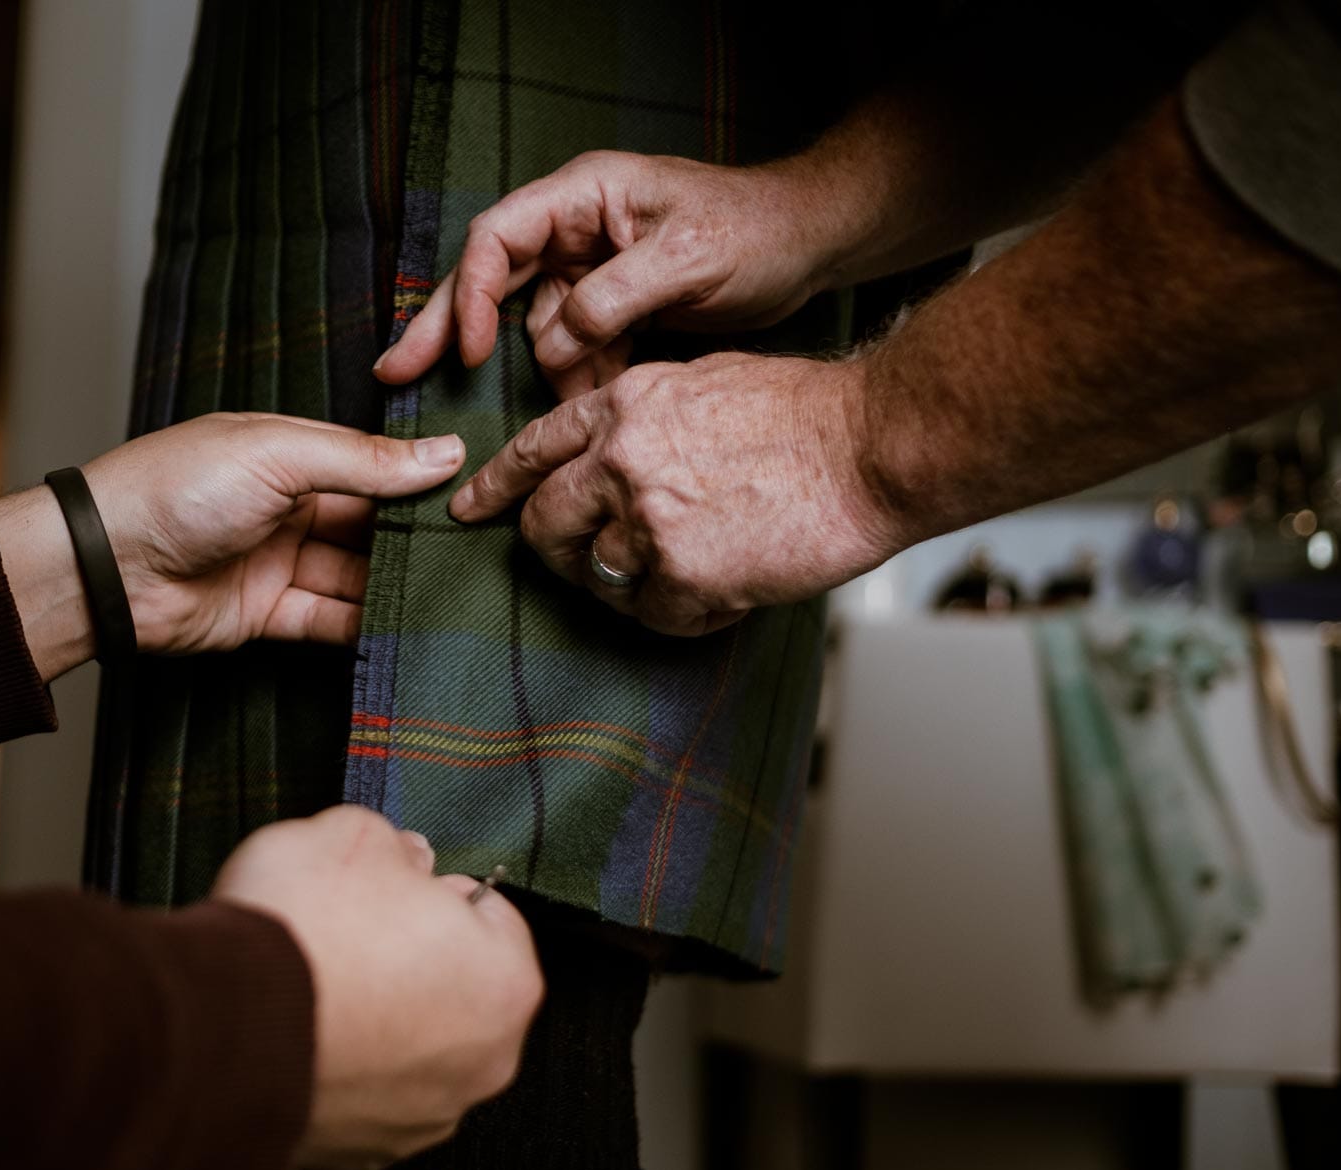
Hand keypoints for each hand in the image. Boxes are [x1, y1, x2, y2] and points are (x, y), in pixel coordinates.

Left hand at [0, 414, 464, 676]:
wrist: (105, 566)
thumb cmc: (175, 488)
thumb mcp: (279, 455)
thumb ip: (365, 461)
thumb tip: (443, 453)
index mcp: (286, 450)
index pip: (369, 461)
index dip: (417, 474)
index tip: (475, 485)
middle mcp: (284, 503)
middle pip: (368, 522)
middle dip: (415, 535)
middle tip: (477, 546)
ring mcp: (276, 559)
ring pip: (355, 574)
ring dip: (397, 584)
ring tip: (454, 591)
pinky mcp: (266, 613)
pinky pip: (328, 619)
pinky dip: (365, 625)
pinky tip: (408, 625)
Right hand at [210, 805, 543, 1169]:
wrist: (216, 1031)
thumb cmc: (298, 937)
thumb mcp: (350, 836)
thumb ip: (395, 843)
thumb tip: (402, 856)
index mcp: (503, 981)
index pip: (490, 916)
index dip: (435, 891)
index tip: (395, 888)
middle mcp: (482, 1063)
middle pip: (455, 988)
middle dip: (410, 959)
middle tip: (350, 931)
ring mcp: (424, 1115)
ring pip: (411, 1047)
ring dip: (376, 1018)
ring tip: (315, 984)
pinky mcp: (366, 1150)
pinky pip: (366, 1093)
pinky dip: (342, 1067)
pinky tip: (301, 1033)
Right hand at [373, 151, 828, 393]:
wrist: (807, 246)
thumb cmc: (755, 230)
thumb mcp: (690, 257)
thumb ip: (618, 294)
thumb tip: (559, 338)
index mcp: (583, 196)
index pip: (498, 239)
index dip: (470, 293)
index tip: (467, 350)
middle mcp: (574, 228)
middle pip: (489, 280)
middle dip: (445, 329)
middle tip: (394, 374)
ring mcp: (588, 268)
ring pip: (532, 326)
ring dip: (549, 371)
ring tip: (573, 404)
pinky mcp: (609, 306)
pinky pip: (571, 348)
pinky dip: (576, 379)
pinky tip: (586, 404)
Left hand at [447, 353, 905, 634]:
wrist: (868, 446)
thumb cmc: (808, 413)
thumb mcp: (703, 384)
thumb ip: (645, 419)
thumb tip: (616, 457)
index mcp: (622, 406)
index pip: (532, 449)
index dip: (497, 485)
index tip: (472, 507)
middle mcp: (619, 460)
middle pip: (544, 524)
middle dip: (554, 551)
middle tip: (581, 565)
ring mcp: (645, 518)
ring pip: (598, 577)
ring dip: (632, 586)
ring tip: (684, 573)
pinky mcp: (682, 572)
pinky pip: (654, 615)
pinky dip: (683, 613)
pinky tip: (721, 592)